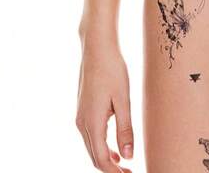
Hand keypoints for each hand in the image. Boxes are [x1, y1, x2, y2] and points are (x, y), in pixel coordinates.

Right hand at [76, 37, 133, 171]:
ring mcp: (80, 117)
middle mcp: (82, 123)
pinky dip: (102, 147)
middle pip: (95, 157)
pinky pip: (91, 136)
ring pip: (92, 148)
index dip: (114, 172)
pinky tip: (115, 148)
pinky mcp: (83, 110)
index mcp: (92, 122)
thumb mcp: (123, 99)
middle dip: (110, 169)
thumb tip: (127, 157)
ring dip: (106, 159)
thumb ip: (125, 129)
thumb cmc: (112, 69)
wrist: (96, 48)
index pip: (101, 159)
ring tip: (124, 165)